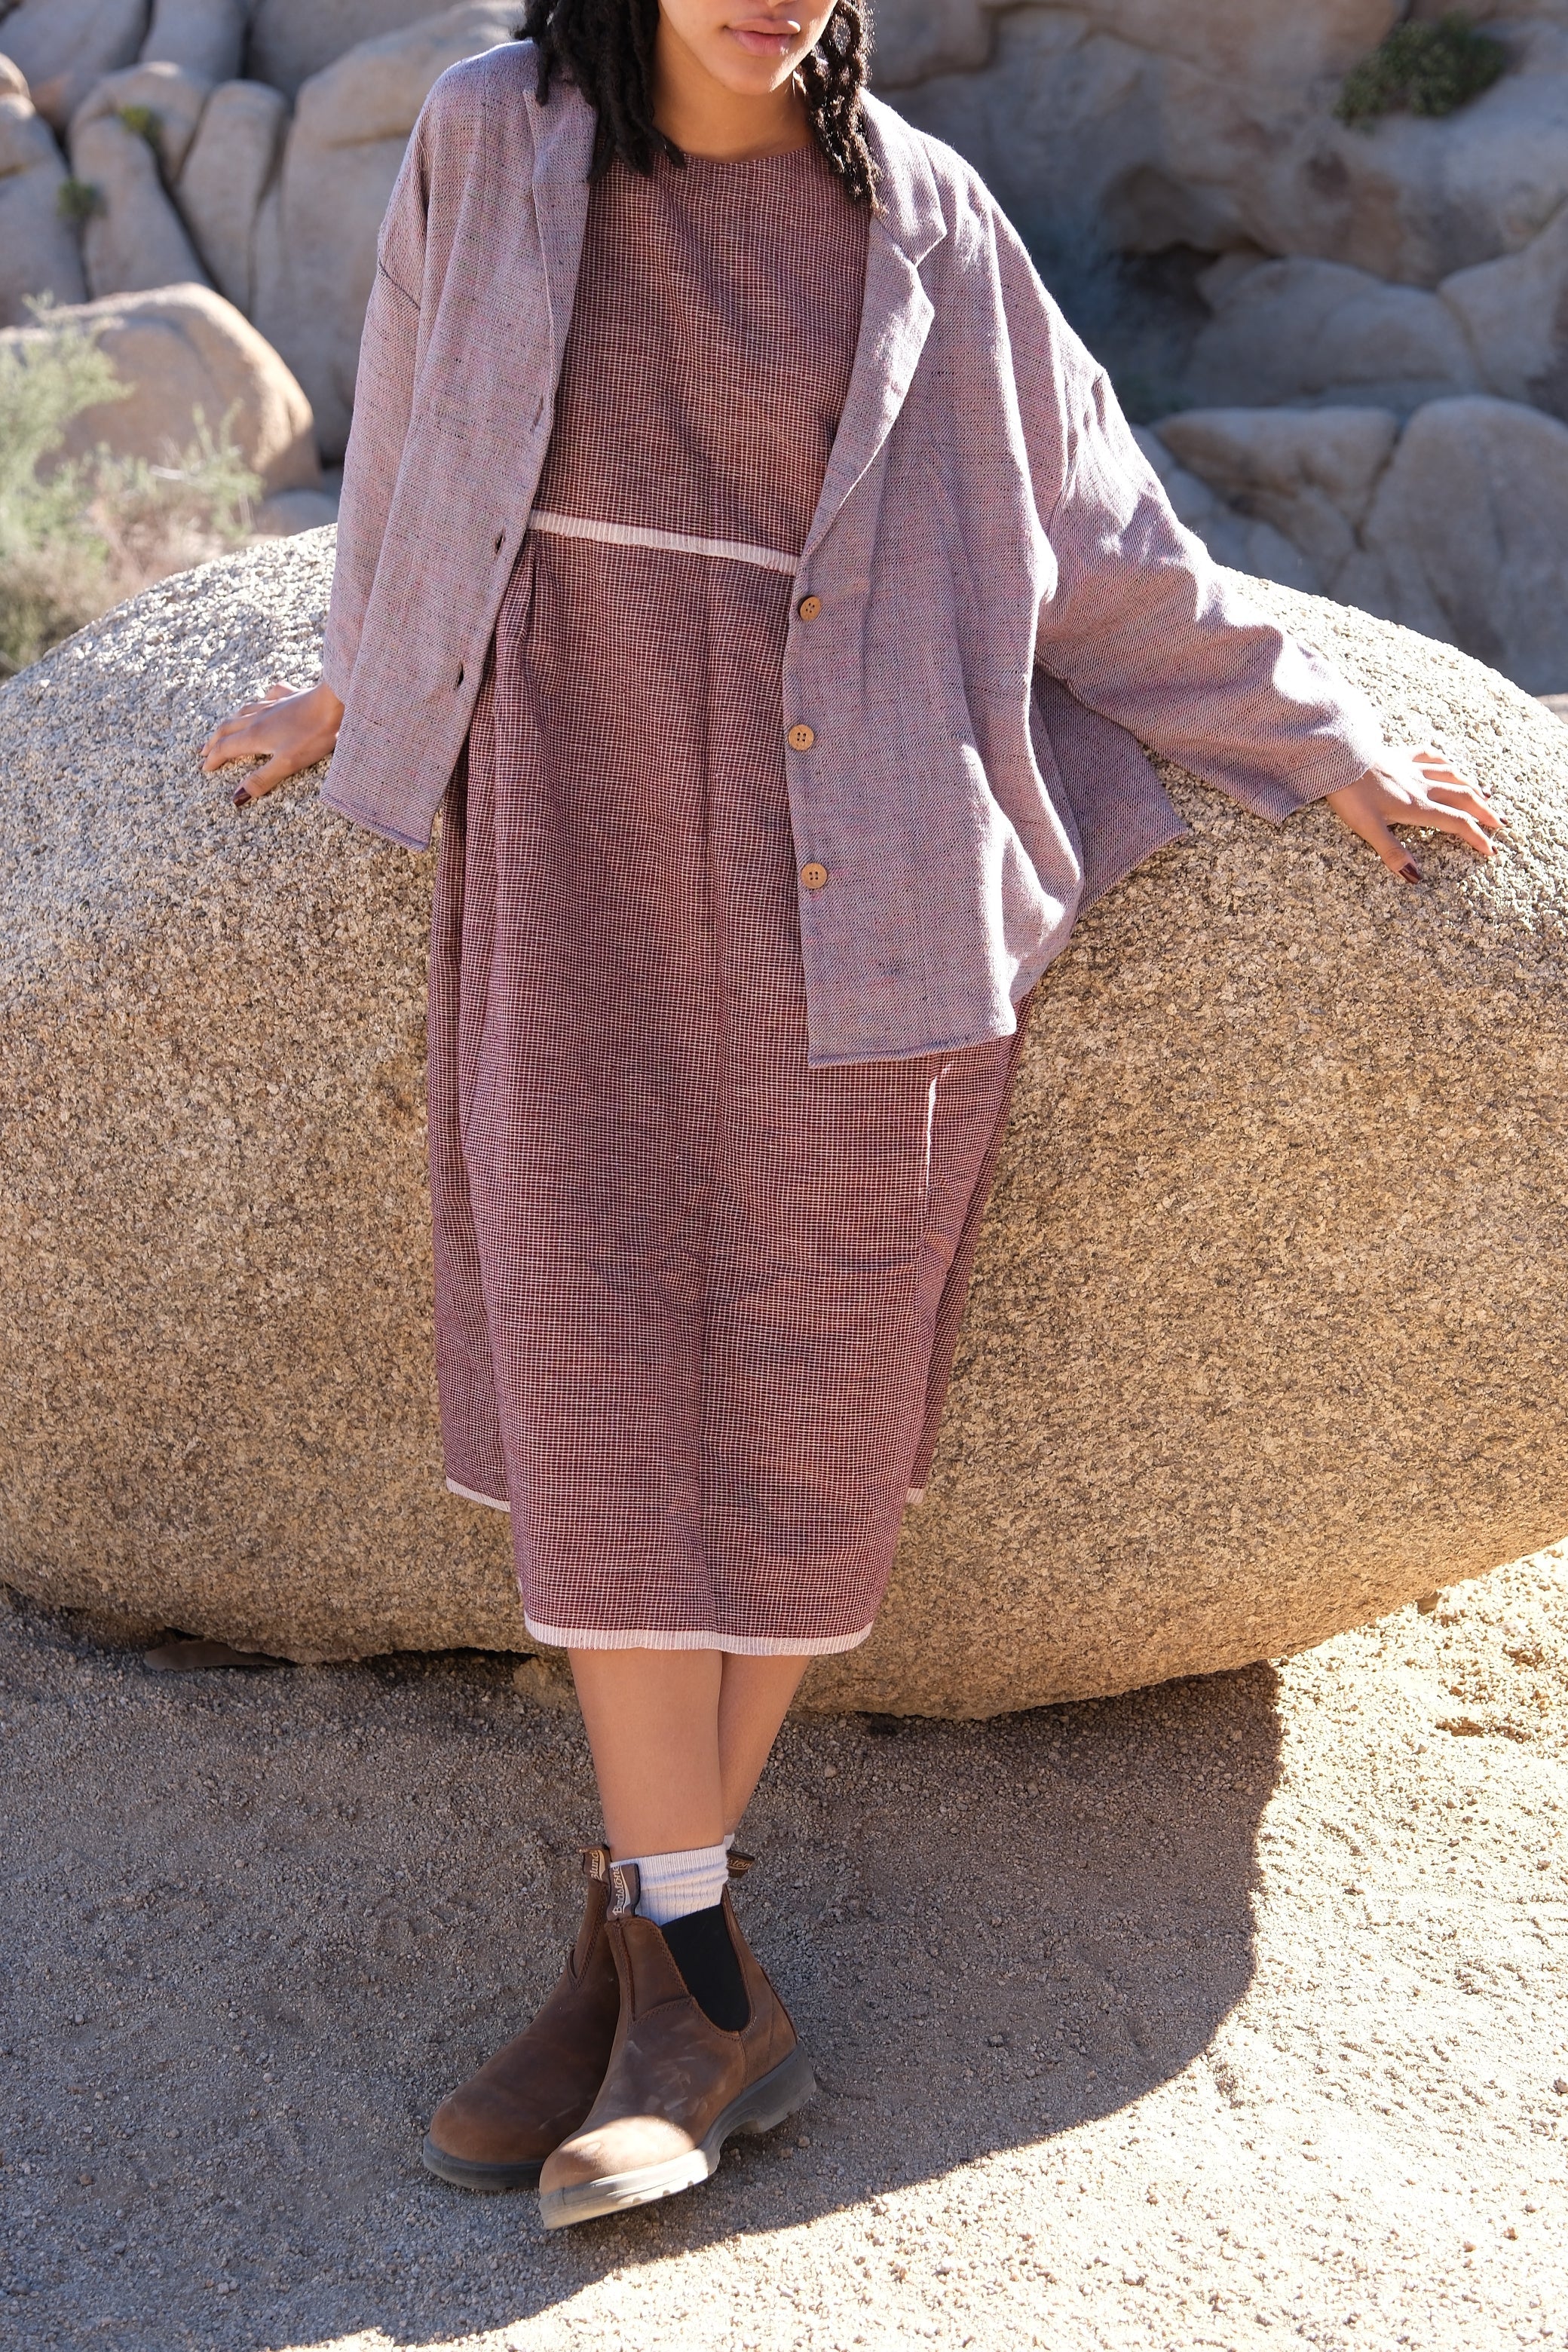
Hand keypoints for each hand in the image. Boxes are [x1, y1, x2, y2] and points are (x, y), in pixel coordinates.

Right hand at [201, 678, 344, 807]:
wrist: (334, 703)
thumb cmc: (313, 735)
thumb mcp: (287, 764)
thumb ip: (262, 779)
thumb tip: (236, 797)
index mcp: (255, 735)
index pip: (226, 748)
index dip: (213, 759)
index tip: (205, 768)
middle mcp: (259, 718)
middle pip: (228, 728)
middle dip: (214, 740)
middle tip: (204, 750)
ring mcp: (274, 705)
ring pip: (243, 712)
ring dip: (230, 723)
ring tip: (224, 729)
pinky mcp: (290, 696)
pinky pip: (269, 696)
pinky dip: (260, 700)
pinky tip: (264, 700)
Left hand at [1324, 745, 1504, 882]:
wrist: (1337, 758)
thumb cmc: (1350, 795)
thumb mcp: (1369, 829)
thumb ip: (1392, 852)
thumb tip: (1415, 877)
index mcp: (1417, 807)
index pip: (1456, 823)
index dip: (1476, 837)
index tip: (1492, 850)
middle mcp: (1422, 786)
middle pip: (1463, 799)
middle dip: (1485, 813)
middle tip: (1501, 823)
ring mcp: (1413, 768)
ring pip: (1452, 776)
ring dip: (1472, 787)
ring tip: (1487, 795)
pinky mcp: (1401, 755)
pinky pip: (1431, 756)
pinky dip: (1446, 762)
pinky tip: (1450, 764)